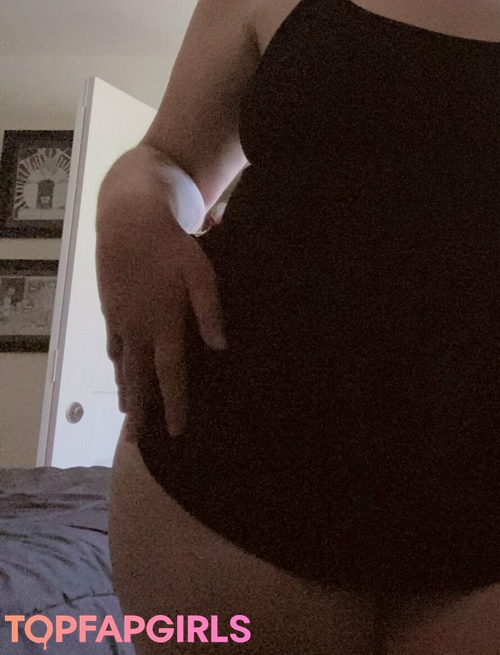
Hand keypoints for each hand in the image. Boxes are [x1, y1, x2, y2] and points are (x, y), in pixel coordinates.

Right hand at [96, 201, 226, 439]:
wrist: (129, 223)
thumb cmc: (174, 248)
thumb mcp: (202, 275)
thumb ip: (210, 311)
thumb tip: (221, 347)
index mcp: (164, 323)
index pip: (170, 374)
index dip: (174, 404)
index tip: (177, 431)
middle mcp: (139, 329)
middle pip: (139, 380)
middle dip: (140, 412)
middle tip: (136, 442)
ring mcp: (121, 321)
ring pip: (124, 366)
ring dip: (127, 393)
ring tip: (129, 417)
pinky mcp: (112, 310)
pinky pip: (114, 347)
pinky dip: (118, 366)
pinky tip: (121, 377)